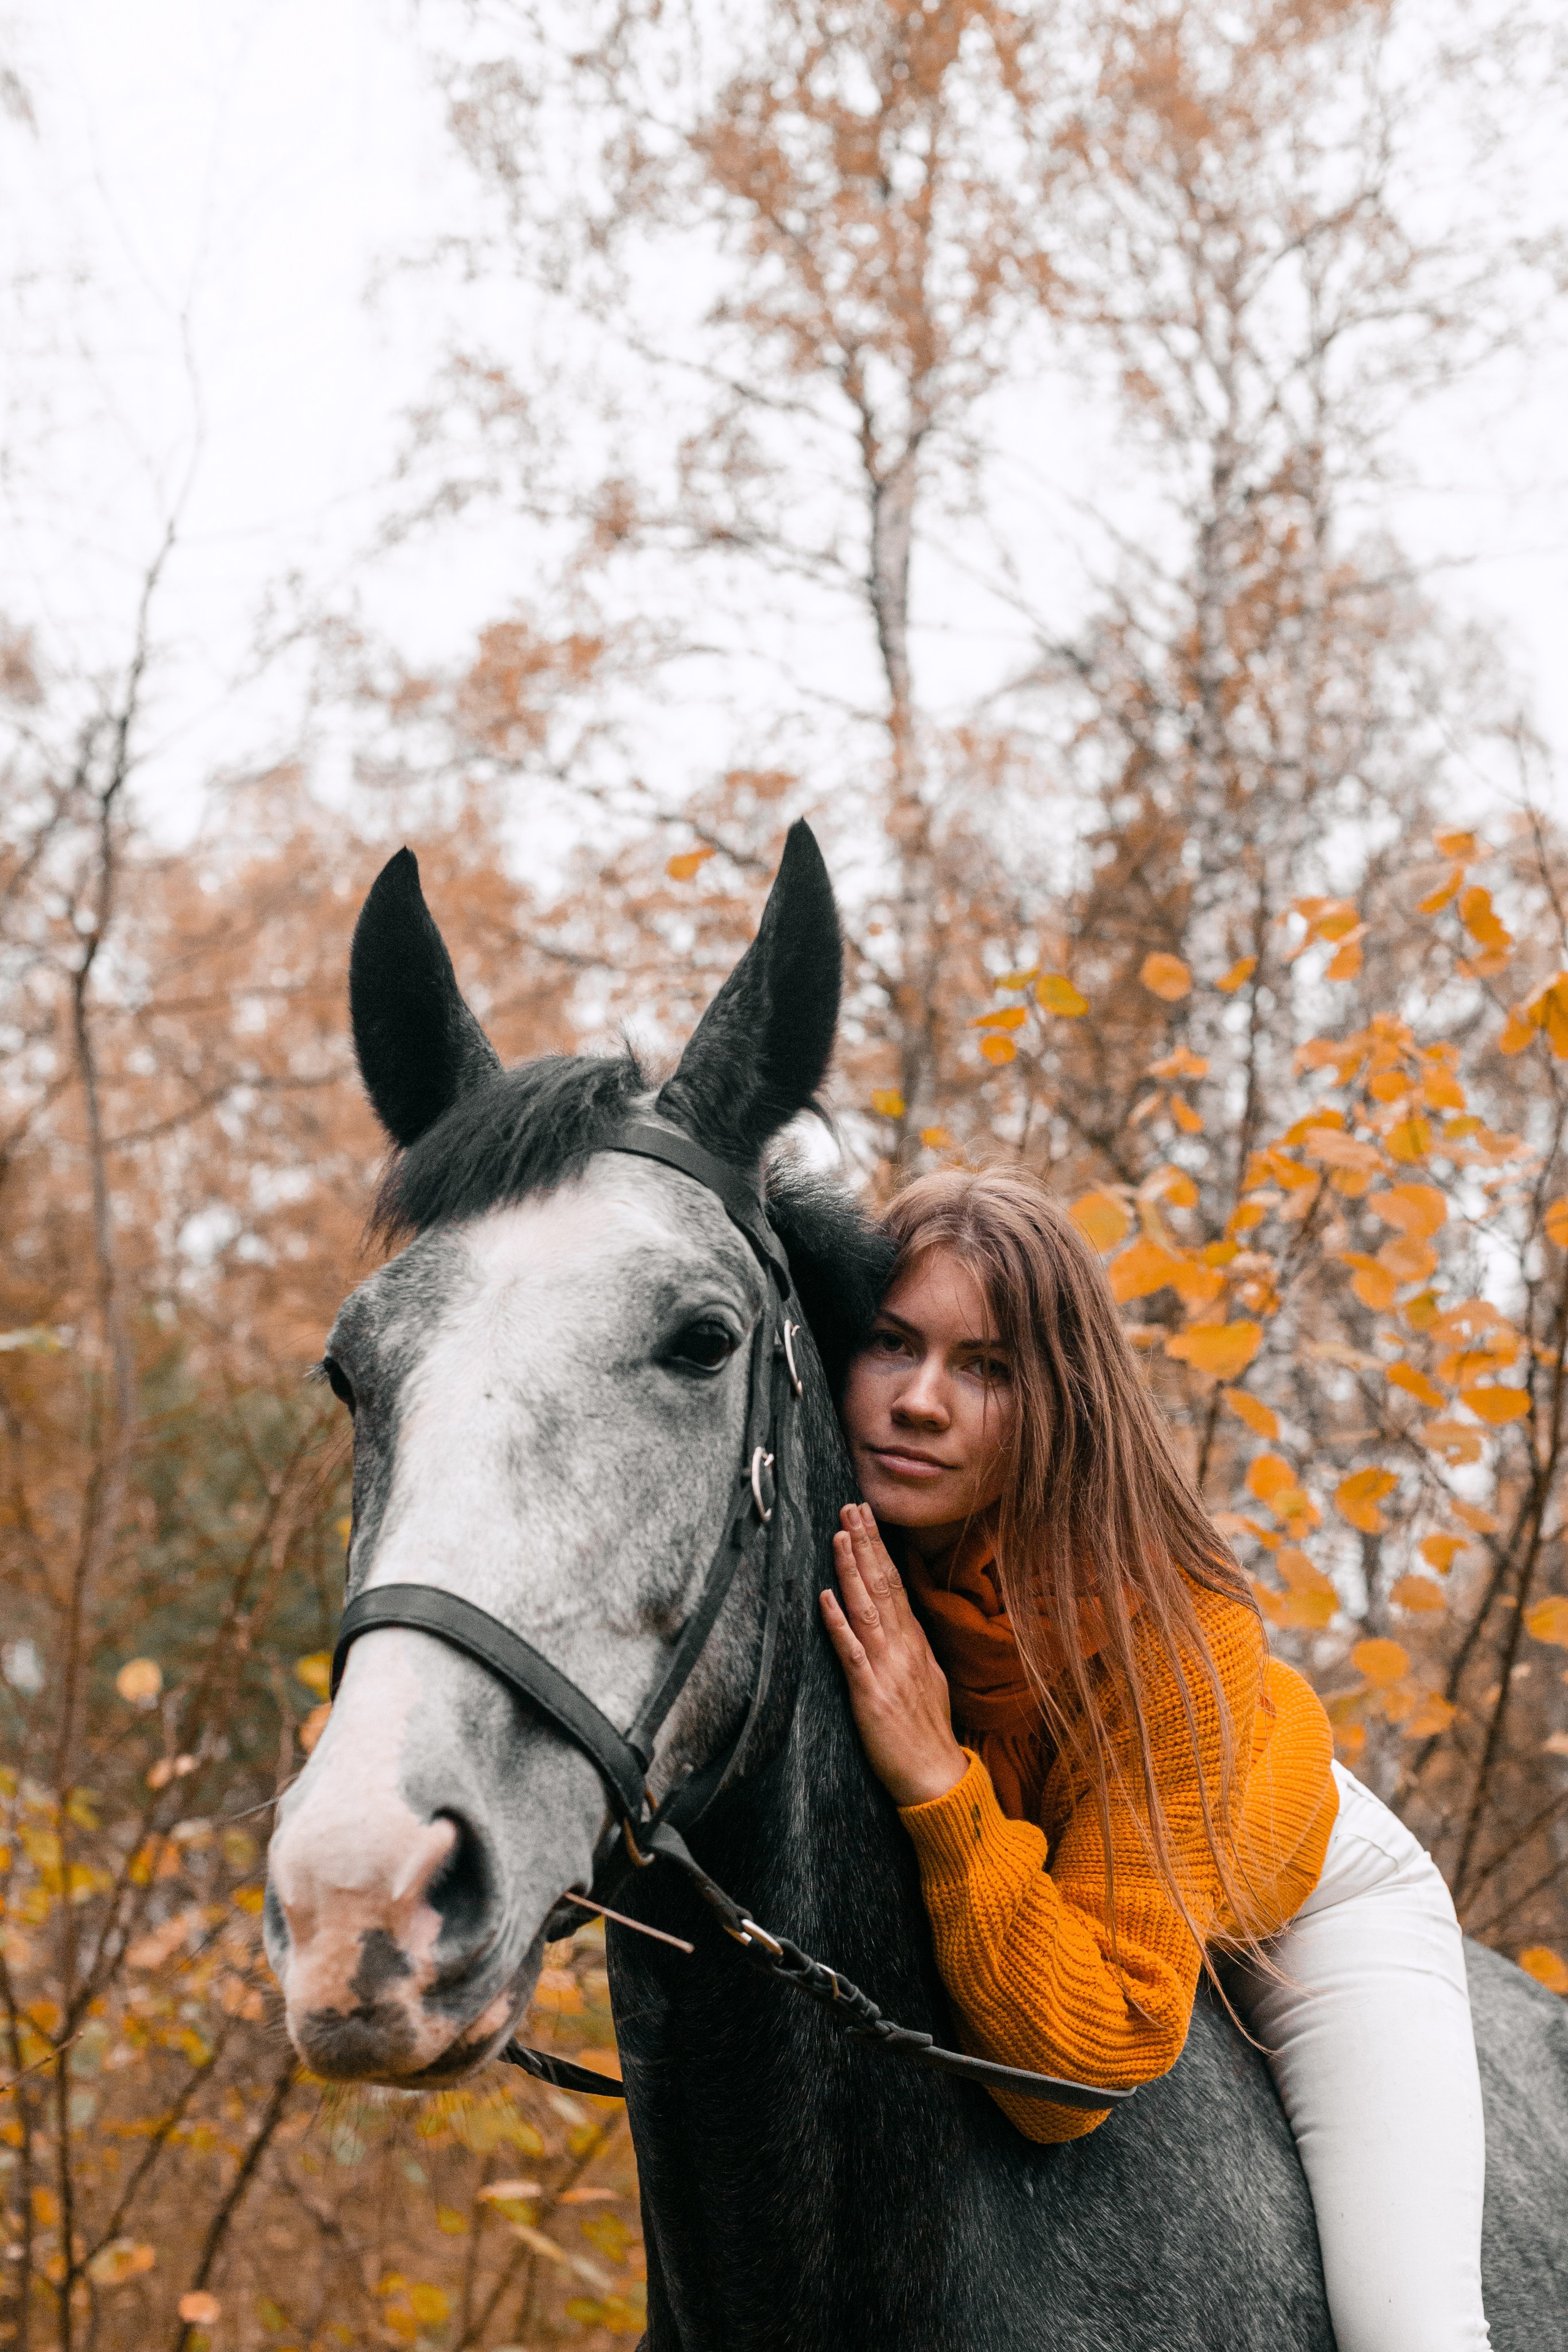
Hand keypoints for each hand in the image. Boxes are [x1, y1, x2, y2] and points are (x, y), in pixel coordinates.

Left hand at [819, 1503, 968, 1809]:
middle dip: (867, 1544)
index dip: (879, 1549)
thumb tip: (904, 1621)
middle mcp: (903, 1649)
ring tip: (839, 1536)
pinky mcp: (871, 1696)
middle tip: (851, 1507)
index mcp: (915, 1643)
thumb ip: (913, 1647)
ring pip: (868, 1610)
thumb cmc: (928, 1732)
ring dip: (852, 1571)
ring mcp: (888, 1670)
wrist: (937, 1778)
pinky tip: (826, 1599)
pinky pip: (852, 1654)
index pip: (895, 1584)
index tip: (866, 1518)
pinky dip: (839, 1624)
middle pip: (883, 1586)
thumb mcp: (929, 1679)